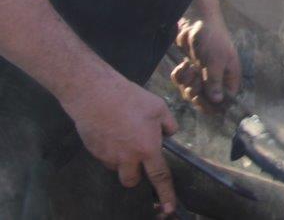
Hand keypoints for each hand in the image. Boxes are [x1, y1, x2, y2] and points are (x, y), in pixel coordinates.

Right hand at [60, 73, 178, 215]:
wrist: (96, 94)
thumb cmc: (131, 99)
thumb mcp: (159, 107)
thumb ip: (168, 124)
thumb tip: (170, 134)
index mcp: (148, 149)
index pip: (159, 177)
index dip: (166, 194)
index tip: (169, 208)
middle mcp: (127, 158)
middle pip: (132, 180)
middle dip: (136, 174)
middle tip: (138, 156)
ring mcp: (108, 156)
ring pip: (116, 169)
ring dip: (122, 161)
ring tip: (123, 137)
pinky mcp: (93, 151)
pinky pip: (104, 158)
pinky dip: (109, 150)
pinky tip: (110, 131)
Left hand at [170, 17, 240, 112]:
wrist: (196, 20)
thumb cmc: (211, 38)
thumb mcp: (215, 61)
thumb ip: (214, 83)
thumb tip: (218, 102)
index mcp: (229, 77)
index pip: (224, 102)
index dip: (212, 105)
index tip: (200, 98)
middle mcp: (217, 78)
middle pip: (205, 100)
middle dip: (196, 93)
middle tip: (193, 83)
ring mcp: (203, 74)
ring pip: (191, 92)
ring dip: (186, 83)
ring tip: (188, 69)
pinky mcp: (190, 69)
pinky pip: (182, 83)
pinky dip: (179, 76)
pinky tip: (182, 65)